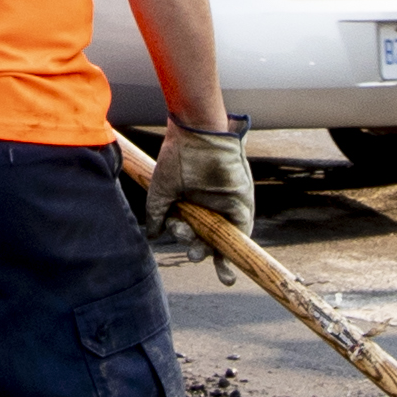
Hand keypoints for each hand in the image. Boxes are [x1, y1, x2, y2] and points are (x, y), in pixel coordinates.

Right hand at [142, 125, 254, 276]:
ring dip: (213, 252)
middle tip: (189, 248)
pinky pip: (242, 229)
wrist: (198, 134)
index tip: (189, 256)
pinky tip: (227, 263)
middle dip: (196, 249)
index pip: (194, 231)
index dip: (192, 246)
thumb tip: (153, 236)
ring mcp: (226, 204)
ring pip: (222, 237)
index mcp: (192, 203)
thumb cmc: (177, 157)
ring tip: (196, 252)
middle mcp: (210, 206)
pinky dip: (236, 246)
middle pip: (207, 237)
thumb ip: (157, 215)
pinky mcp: (240, 201)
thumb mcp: (161, 191)